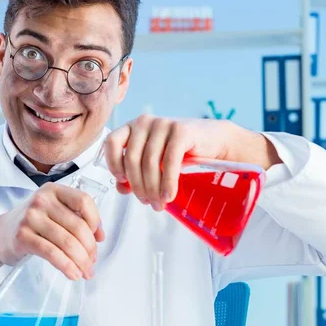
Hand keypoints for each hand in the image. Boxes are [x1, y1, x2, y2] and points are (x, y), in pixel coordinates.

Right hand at [0, 183, 104, 279]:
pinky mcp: (23, 236)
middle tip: (92, 262)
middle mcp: (42, 200)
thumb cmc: (32, 223)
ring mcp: (31, 217)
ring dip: (81, 261)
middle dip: (90, 249)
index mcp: (54, 190)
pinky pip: (52, 254)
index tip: (97, 237)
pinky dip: (67, 266)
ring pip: (67, 242)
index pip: (84, 201)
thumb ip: (78, 219)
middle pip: (78, 226)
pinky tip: (73, 274)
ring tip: (85, 272)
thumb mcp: (55, 213)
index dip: (96, 221)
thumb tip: (100, 236)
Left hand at [102, 115, 280, 210]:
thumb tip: (121, 188)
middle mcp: (145, 122)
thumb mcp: (154, 164)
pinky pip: (169, 161)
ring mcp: (163, 123)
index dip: (113, 164)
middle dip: (138, 186)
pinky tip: (169, 196)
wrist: (213, 142)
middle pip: (132, 158)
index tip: (122, 181)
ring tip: (159, 203)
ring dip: (153, 188)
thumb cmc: (180, 154)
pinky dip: (168, 182)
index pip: (111, 142)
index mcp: (133, 127)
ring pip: (149, 163)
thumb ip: (135, 174)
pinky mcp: (181, 130)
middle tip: (148, 203)